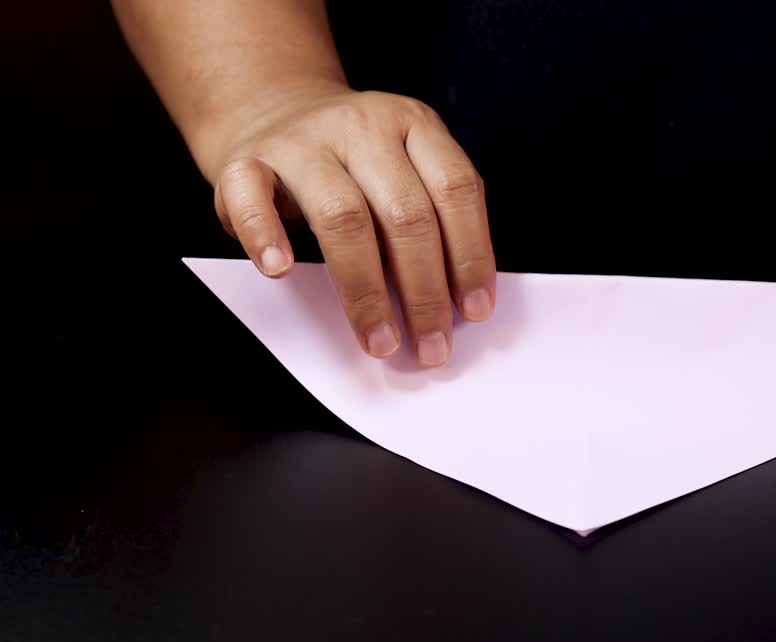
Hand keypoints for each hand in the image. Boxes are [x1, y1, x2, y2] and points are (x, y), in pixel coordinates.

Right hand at [211, 85, 495, 366]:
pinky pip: (252, 197)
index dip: (470, 255)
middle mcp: (362, 125)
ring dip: (365, 290)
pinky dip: (265, 235)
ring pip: (341, 216)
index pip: (456, 188)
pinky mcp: (247, 158)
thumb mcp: (405, 169)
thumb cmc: (352, 163)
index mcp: (414, 123)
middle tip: (431, 345)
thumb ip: (433, 218)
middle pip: (404, 212)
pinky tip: (281, 270)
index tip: (474, 312)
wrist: (270, 107)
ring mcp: (302, 140)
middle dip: (424, 291)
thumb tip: (457, 303)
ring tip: (378, 339)